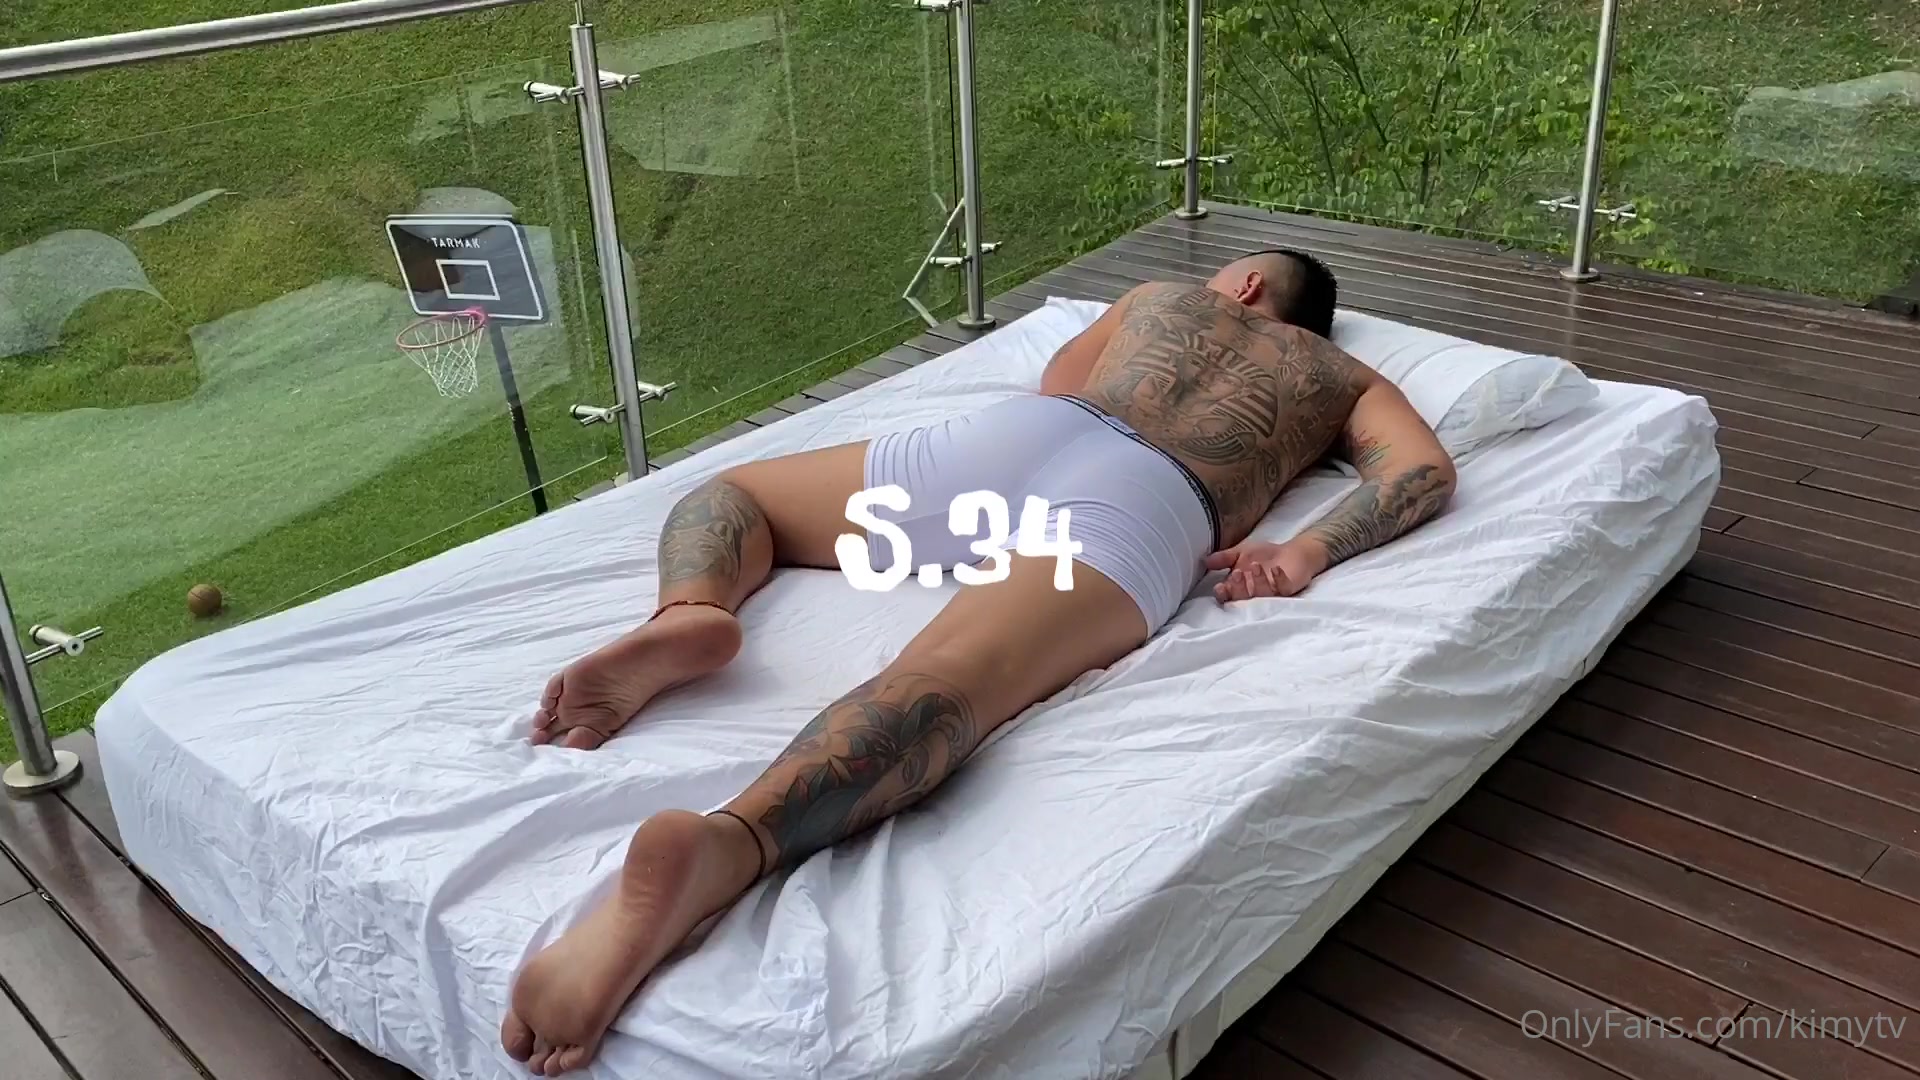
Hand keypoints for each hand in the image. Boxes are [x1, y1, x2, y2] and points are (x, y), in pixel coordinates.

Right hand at [1205, 539, 1327, 602]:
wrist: (1293, 552)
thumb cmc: (1266, 555)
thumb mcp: (1241, 552)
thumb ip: (1224, 558)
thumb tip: (1205, 560)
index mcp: (1240, 587)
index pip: (1228, 595)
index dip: (1223, 593)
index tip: (1220, 587)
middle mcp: (1254, 594)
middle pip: (1243, 599)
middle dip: (1239, 588)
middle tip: (1238, 573)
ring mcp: (1272, 594)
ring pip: (1261, 595)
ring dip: (1257, 582)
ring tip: (1256, 565)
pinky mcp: (1288, 589)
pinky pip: (1282, 588)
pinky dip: (1278, 579)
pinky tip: (1275, 569)